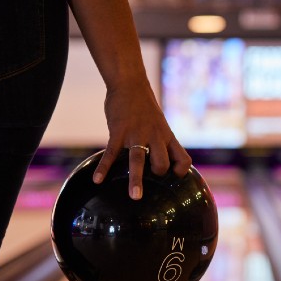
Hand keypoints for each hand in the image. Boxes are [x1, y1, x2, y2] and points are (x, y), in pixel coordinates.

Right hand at [91, 82, 191, 199]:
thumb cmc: (144, 106)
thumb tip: (156, 158)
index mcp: (167, 136)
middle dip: (157, 175)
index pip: (183, 159)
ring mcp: (137, 134)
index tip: (174, 178)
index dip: (181, 171)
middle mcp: (155, 136)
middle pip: (162, 163)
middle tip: (148, 182)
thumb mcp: (159, 123)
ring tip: (135, 197)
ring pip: (138, 161)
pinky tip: (97, 180)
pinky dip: (104, 167)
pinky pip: (112, 153)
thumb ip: (159, 140)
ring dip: (136, 180)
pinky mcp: (119, 131)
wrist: (130, 84)